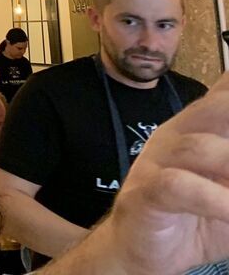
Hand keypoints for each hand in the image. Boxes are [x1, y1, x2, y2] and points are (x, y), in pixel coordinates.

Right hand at [44, 72, 228, 274]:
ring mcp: (156, 164)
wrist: (132, 257)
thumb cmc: (185, 225)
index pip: (220, 95)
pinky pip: (179, 186)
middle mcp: (173, 138)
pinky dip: (216, 199)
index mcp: (194, 132)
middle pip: (215, 108)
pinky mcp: (144, 195)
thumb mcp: (226, 195)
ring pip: (199, 148)